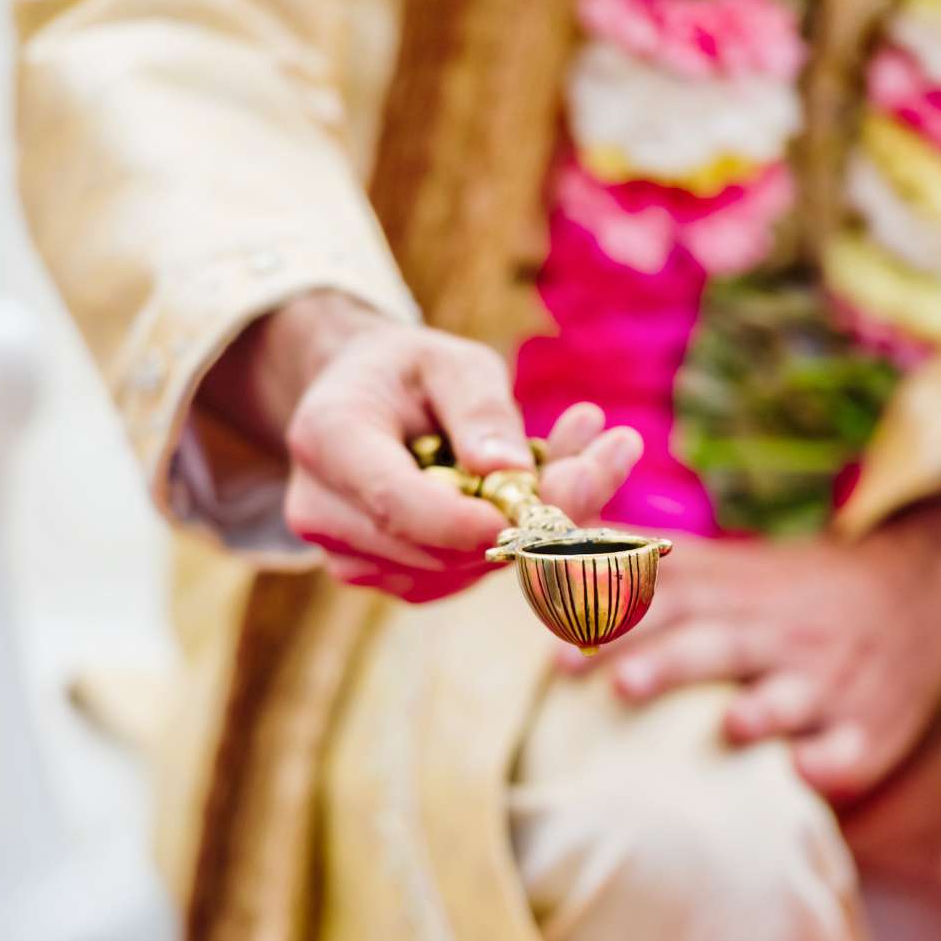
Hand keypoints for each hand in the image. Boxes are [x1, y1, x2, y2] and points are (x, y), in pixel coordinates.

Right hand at [208, 292, 641, 600]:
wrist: (359, 400)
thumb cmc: (408, 372)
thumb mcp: (450, 360)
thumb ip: (480, 410)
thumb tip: (511, 473)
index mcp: (328, 439)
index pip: (395, 502)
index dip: (469, 520)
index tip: (542, 513)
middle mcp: (323, 511)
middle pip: (436, 547)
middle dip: (534, 517)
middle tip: (617, 450)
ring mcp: (349, 556)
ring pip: (456, 571)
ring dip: (534, 529)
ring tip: (593, 455)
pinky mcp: (385, 579)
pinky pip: (459, 578)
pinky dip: (511, 543)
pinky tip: (546, 491)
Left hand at [583, 483, 940, 798]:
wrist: (919, 584)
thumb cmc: (789, 592)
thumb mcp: (724, 566)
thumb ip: (644, 564)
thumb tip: (540, 546)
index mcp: (734, 594)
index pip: (667, 602)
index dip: (615, 621)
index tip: (560, 647)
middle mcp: (777, 632)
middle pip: (717, 643)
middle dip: (668, 662)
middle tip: (617, 684)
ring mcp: (828, 679)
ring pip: (788, 694)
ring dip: (758, 710)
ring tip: (729, 726)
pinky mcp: (872, 726)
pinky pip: (851, 748)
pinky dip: (831, 762)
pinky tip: (806, 775)